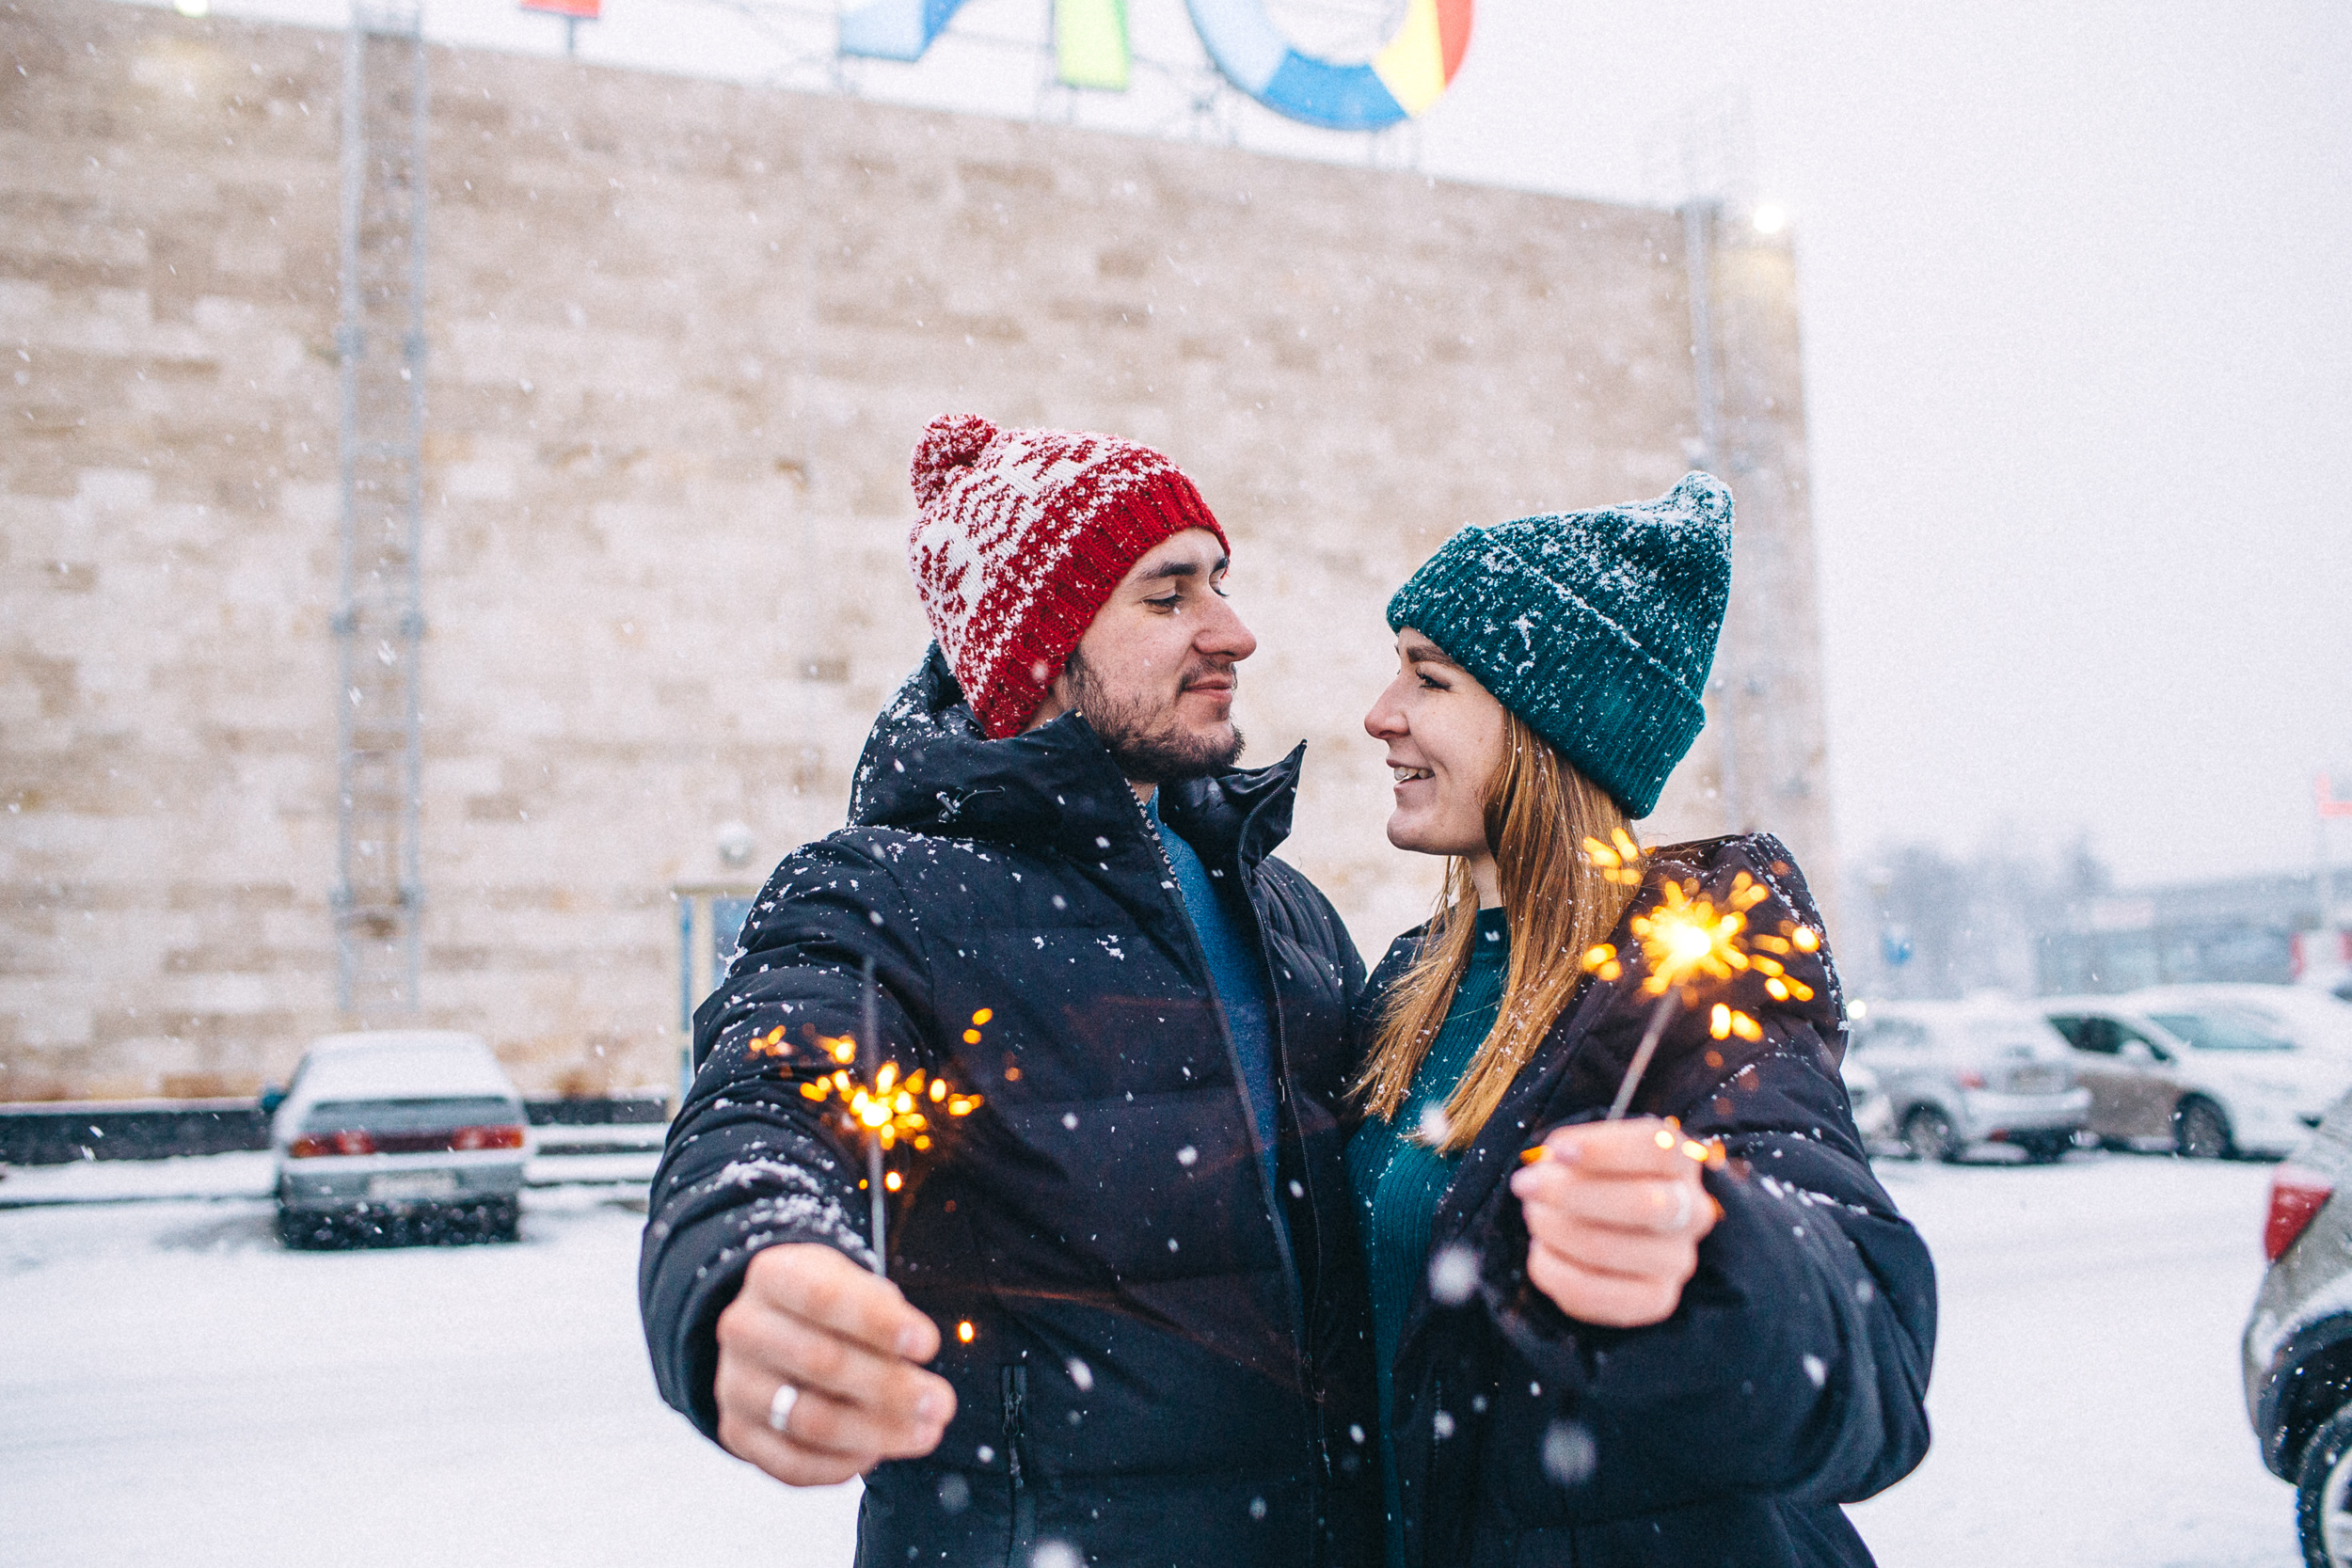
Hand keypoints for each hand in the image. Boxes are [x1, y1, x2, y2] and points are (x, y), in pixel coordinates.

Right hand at [714, 1242, 957, 1485]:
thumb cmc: (827, 1305)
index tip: (928, 1344)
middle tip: (941, 1403)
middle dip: (891, 1387)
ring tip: (924, 1432)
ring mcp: (734, 1383)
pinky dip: (840, 1465)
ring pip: (809, 1420)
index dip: (879, 1323)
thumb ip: (883, 1312)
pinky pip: (791, 1463)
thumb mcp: (852, 1283)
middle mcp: (743, 1328)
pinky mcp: (737, 1432)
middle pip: (820, 1362)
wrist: (769, 1329)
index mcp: (773, 1275)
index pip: (824, 1297)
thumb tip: (916, 1354)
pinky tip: (877, 1453)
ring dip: (876, 1432)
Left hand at [1508, 1118, 1718, 1327]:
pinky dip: (1552, 1270)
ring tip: (1534, 1215)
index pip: (1657, 1148)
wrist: (1614, 1226)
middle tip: (1526, 1185)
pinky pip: (1591, 1293)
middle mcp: (1693, 1212)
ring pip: (1607, 1248)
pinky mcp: (1656, 1300)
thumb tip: (1551, 1167)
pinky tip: (1541, 1252)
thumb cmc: (1598, 1177)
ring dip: (1554, 1229)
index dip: (1604, 1149)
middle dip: (1571, 1193)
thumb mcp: (1590, 1151)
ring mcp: (1678, 1260)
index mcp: (1683, 1162)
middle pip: (1643, 1203)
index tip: (1557, 1149)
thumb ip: (1573, 1152)